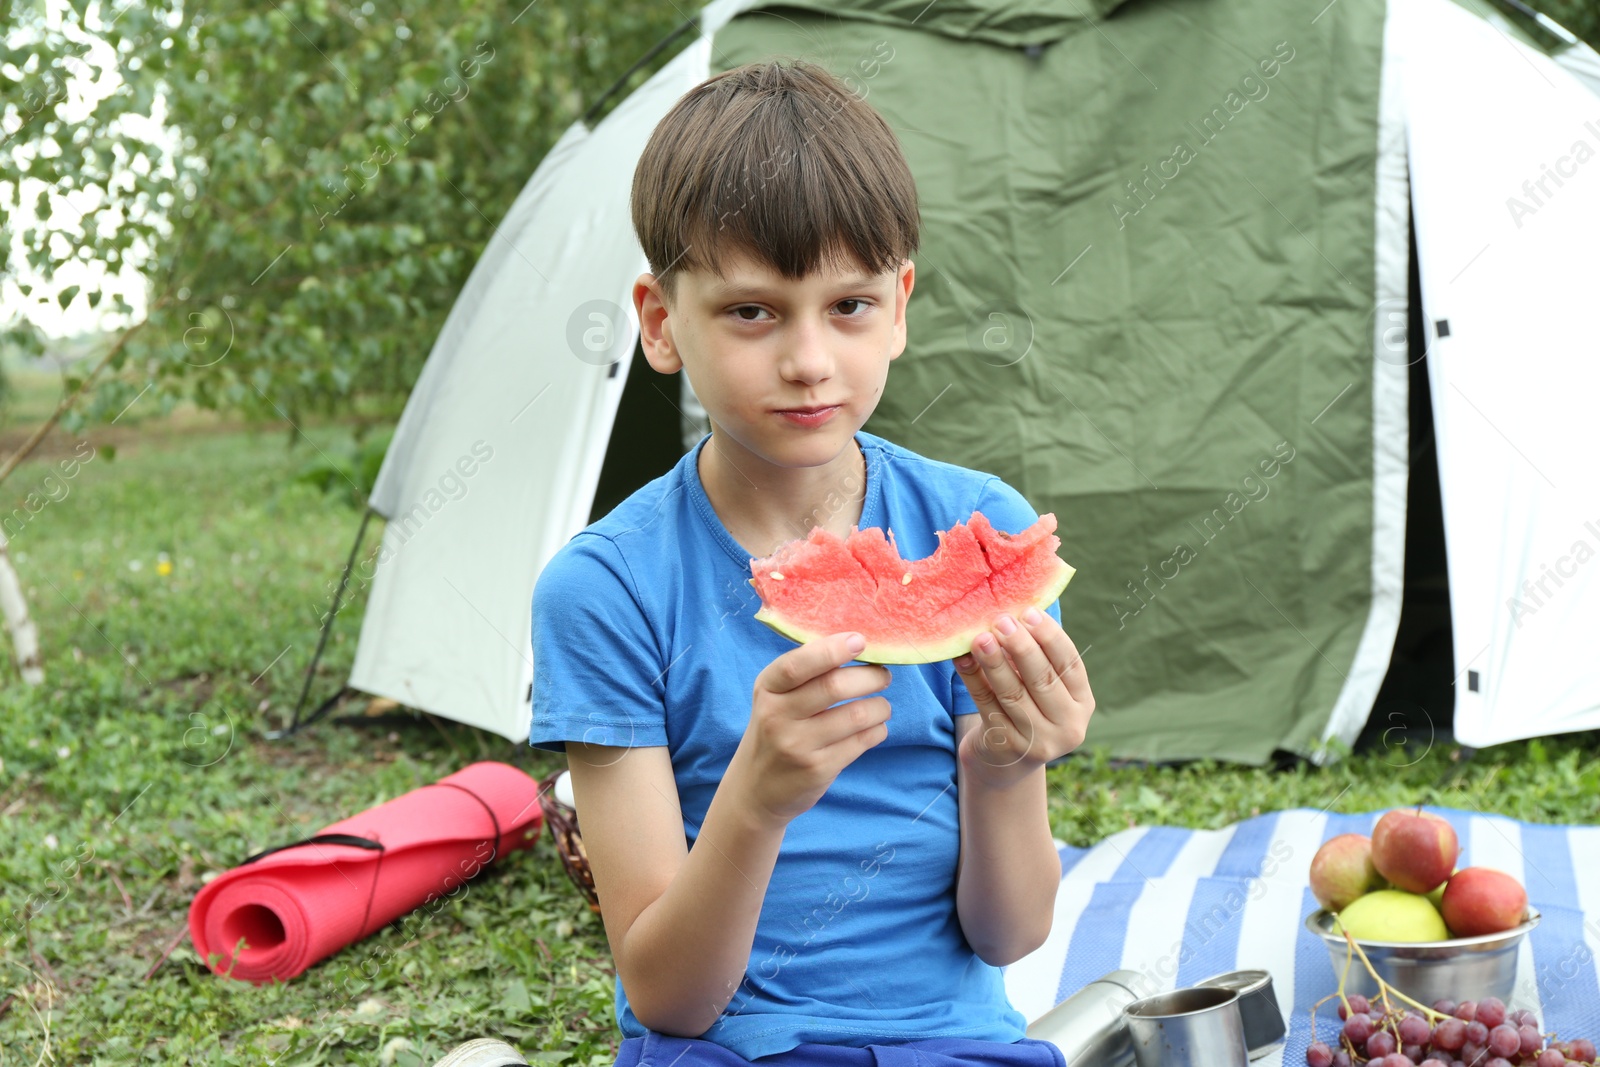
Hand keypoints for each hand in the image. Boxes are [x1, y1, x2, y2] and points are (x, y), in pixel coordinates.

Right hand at [730, 632, 893, 827]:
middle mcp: (777, 716)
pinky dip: (877, 730)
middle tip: (883, 675)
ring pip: (855, 715)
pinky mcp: (818, 770)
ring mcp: (797, 746)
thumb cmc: (775, 731)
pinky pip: (862, 742)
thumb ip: (806, 674)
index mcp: (767, 689)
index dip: (832, 650)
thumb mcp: (775, 699)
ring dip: (880, 706)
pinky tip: (874, 728)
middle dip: (870, 677)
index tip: (860, 641)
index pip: (797, 664)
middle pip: (834, 687)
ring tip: (881, 706)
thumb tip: (856, 644)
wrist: (755, 790)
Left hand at [953, 607, 1093, 787]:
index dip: (1050, 637)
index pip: (1070, 664)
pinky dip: (973, 680)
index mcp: (1083, 702)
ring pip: (1012, 694)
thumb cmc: (1027, 705)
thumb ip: (1036, 655)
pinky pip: (987, 706)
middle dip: (1021, 647)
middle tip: (1001, 621)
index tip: (1029, 613)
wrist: (1004, 759)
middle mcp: (1068, 725)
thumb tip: (1012, 612)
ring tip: (980, 638)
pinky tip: (962, 659)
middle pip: (1042, 680)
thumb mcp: (1041, 686)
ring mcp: (1039, 742)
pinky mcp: (1007, 747)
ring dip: (994, 663)